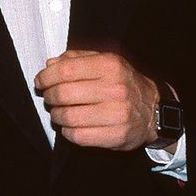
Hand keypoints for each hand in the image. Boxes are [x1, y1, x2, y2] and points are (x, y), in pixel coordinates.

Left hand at [34, 50, 159, 149]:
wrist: (154, 111)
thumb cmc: (124, 84)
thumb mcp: (106, 61)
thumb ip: (76, 58)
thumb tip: (51, 65)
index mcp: (109, 66)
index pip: (64, 70)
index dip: (45, 77)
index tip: (41, 82)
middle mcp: (115, 89)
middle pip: (62, 94)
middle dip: (49, 96)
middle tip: (49, 97)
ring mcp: (117, 114)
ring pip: (67, 116)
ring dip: (56, 115)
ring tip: (59, 112)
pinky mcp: (116, 135)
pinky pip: (77, 136)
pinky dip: (67, 131)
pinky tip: (71, 125)